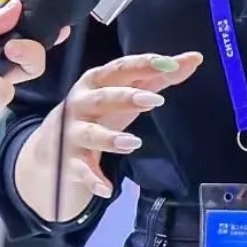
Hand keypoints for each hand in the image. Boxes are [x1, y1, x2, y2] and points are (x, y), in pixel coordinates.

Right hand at [17, 51, 203, 222]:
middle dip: (126, 97)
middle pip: (103, 98)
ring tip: (134, 143)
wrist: (51, 147)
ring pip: (90, 134)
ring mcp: (74, 133)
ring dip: (110, 139)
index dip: (143, 65)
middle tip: (155, 100)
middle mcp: (82, 103)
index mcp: (97, 81)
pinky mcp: (70, 161)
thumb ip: (159, 76)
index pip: (120, 68)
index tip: (169, 63)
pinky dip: (92, 179)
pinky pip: (81, 170)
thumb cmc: (99, 111)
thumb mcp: (126, 91)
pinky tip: (106, 188)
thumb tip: (195, 58)